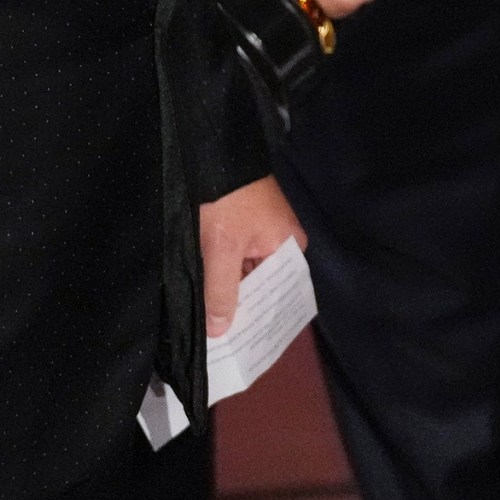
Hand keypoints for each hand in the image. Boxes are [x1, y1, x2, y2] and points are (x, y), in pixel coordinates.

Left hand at [199, 176, 306, 336]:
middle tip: (222, 343)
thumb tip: (221, 333)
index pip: (278, 294)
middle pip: (262, 285)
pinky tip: (209, 295)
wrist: (209, 151)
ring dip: (229, 292)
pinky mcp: (246, 222)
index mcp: (290, 245)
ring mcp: (265, 230)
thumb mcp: (221, 247)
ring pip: (247, 273)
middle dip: (242, 309)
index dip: (260, 320)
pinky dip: (224, 274)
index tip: (242, 348)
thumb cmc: (225, 198)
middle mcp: (284, 240)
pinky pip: (239, 257)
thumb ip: (222, 291)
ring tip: (213, 327)